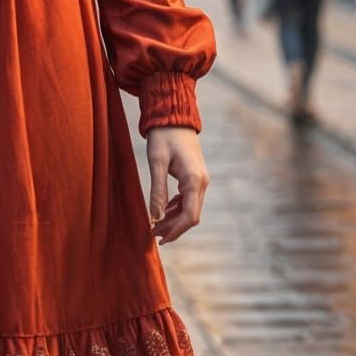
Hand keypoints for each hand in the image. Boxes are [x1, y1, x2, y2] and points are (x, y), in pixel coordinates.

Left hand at [146, 126, 209, 244]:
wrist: (174, 116)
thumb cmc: (163, 136)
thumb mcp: (156, 162)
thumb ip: (157, 190)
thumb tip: (156, 217)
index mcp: (194, 180)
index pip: (190, 216)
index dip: (175, 231)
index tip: (159, 239)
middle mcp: (202, 182)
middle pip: (191, 215)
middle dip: (173, 227)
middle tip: (152, 233)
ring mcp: (201, 179)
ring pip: (190, 208)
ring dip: (174, 219)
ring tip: (155, 225)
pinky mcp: (196, 176)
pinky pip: (189, 199)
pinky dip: (177, 208)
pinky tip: (164, 210)